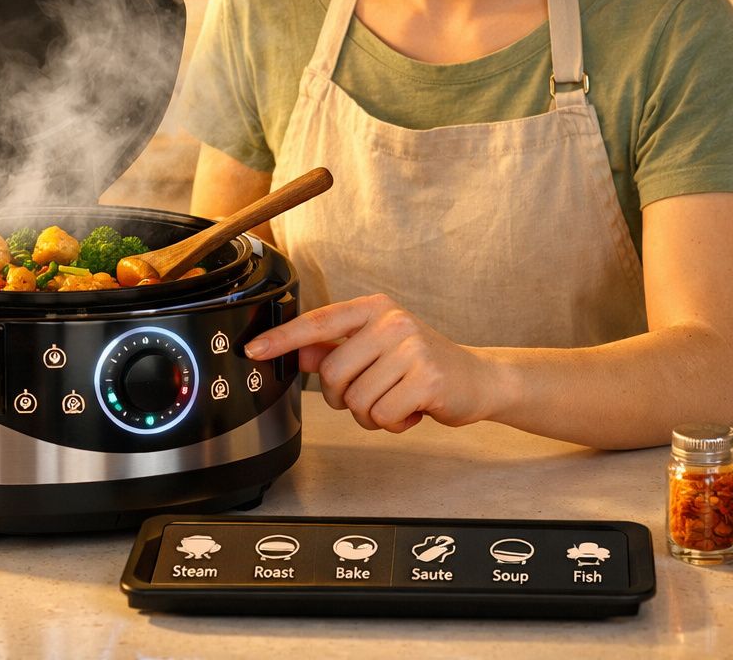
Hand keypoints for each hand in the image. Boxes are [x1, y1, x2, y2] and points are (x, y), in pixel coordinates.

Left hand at [243, 294, 494, 433]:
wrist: (478, 380)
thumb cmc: (423, 365)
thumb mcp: (379, 349)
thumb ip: (337, 350)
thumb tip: (300, 354)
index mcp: (375, 309)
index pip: (319, 321)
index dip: (282, 338)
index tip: (253, 350)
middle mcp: (392, 322)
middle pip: (333, 375)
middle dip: (344, 399)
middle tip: (373, 395)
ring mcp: (411, 349)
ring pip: (357, 401)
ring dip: (371, 414)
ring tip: (397, 401)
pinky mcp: (427, 379)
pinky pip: (382, 415)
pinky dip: (392, 423)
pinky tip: (412, 410)